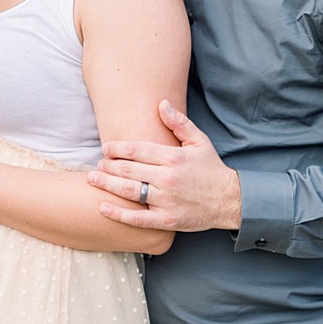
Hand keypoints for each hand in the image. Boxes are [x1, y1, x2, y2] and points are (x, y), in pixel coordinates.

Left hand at [88, 99, 241, 234]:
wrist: (229, 201)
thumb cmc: (211, 169)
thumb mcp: (199, 141)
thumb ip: (179, 123)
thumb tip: (161, 103)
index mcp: (173, 158)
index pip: (138, 150)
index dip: (118, 148)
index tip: (106, 148)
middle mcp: (167, 179)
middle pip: (129, 170)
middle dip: (109, 166)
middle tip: (96, 165)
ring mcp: (166, 200)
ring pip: (129, 191)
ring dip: (107, 184)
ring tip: (93, 179)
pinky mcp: (166, 220)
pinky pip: (137, 218)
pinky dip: (118, 213)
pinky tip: (103, 207)